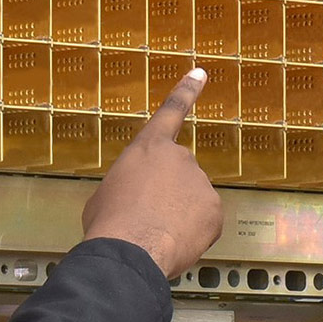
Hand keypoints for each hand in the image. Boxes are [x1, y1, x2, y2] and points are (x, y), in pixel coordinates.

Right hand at [81, 68, 224, 279]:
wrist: (130, 249)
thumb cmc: (109, 221)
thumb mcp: (106, 194)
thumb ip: (129, 185)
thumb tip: (136, 200)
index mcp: (148, 148)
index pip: (170, 111)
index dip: (186, 91)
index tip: (200, 72)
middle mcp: (180, 157)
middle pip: (179, 173)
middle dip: (168, 193)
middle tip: (146, 217)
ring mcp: (201, 183)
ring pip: (192, 200)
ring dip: (178, 214)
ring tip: (156, 233)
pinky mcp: (215, 210)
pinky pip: (204, 222)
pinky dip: (192, 234)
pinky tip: (173, 242)